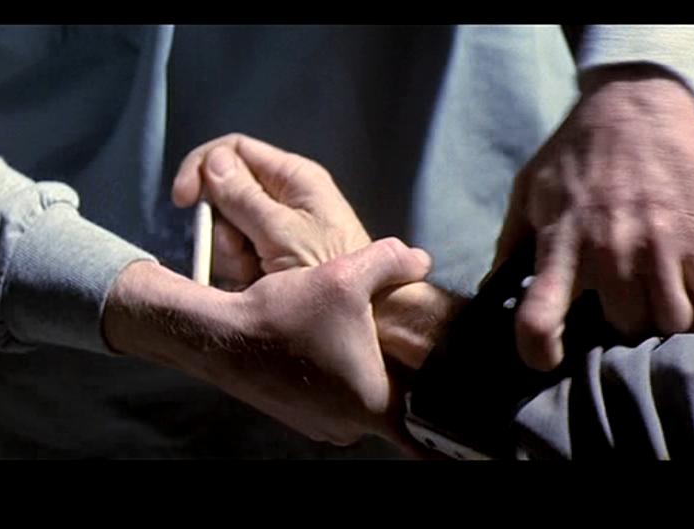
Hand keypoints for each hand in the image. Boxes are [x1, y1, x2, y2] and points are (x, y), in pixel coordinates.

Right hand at [103, 238, 431, 446]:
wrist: (224, 336)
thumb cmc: (285, 312)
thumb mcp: (345, 275)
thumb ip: (392, 262)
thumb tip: (421, 260)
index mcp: (374, 402)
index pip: (426, 434)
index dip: (447, 427)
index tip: (469, 426)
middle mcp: (351, 425)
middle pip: (393, 401)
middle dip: (395, 372)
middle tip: (395, 343)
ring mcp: (324, 425)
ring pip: (362, 397)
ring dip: (362, 372)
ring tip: (351, 338)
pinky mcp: (303, 417)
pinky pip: (336, 399)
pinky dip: (337, 377)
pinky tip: (324, 346)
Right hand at [172, 133, 457, 368]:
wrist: (368, 315)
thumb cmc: (331, 272)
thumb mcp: (281, 234)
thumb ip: (244, 198)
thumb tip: (213, 162)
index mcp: (294, 177)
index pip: (234, 150)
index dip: (202, 168)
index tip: (183, 201)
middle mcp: (285, 195)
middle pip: (226, 193)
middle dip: (222, 226)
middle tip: (240, 254)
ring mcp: (279, 226)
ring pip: (228, 228)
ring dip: (231, 254)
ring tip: (258, 276)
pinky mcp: (274, 254)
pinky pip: (239, 254)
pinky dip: (241, 271)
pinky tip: (259, 285)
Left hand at [494, 65, 693, 370]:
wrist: (635, 102)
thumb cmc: (575, 148)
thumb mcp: (529, 188)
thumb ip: (512, 240)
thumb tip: (494, 286)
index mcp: (562, 242)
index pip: (541, 316)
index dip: (538, 350)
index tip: (546, 359)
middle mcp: (610, 252)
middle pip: (621, 327)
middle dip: (615, 332)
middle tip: (612, 323)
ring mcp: (658, 248)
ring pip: (668, 321)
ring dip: (660, 325)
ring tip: (652, 317)